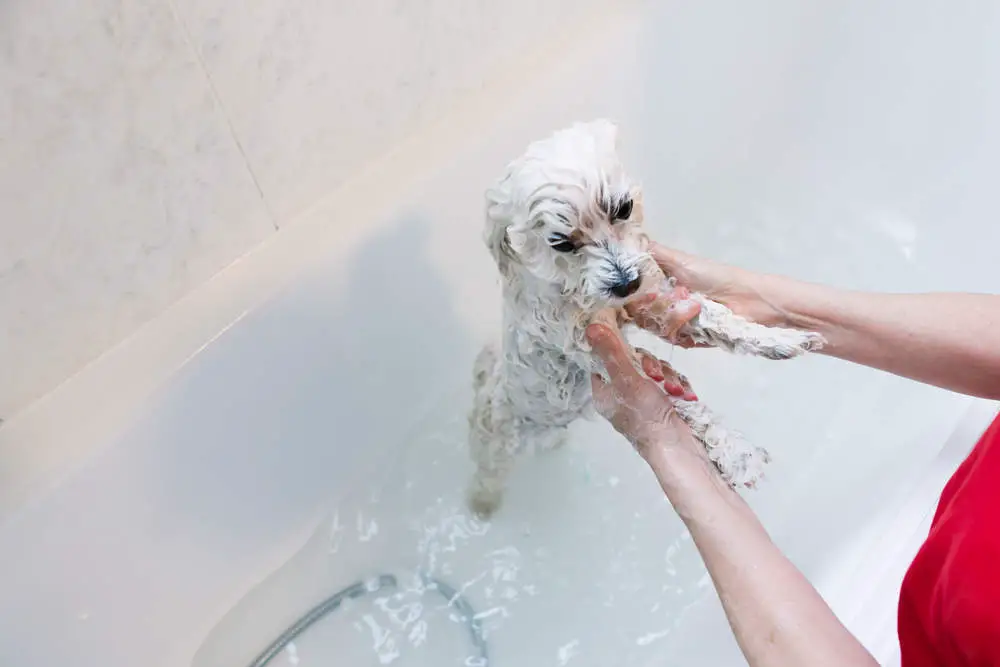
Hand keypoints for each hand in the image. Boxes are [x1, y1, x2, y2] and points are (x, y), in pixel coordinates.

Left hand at [586, 323, 697, 459]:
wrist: (679, 447)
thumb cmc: (646, 416)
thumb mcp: (627, 380)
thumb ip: (611, 352)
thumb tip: (591, 327)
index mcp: (604, 392)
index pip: (603, 360)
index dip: (616, 347)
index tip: (629, 342)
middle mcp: (621, 394)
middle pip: (632, 361)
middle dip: (650, 366)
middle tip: (655, 376)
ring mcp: (643, 399)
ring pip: (654, 370)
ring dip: (667, 377)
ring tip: (673, 390)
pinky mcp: (663, 401)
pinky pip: (669, 381)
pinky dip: (677, 386)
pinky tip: (683, 395)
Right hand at [629, 243, 786, 343]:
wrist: (748, 301)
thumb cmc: (715, 276)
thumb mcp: (680, 260)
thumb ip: (649, 253)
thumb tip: (619, 241)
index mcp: (655, 282)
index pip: (627, 291)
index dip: (626, 292)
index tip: (632, 289)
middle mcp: (659, 302)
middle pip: (635, 311)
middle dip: (654, 304)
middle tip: (676, 294)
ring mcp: (670, 321)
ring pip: (651, 325)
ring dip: (673, 316)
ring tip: (695, 306)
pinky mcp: (683, 338)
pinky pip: (668, 338)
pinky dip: (683, 328)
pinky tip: (698, 318)